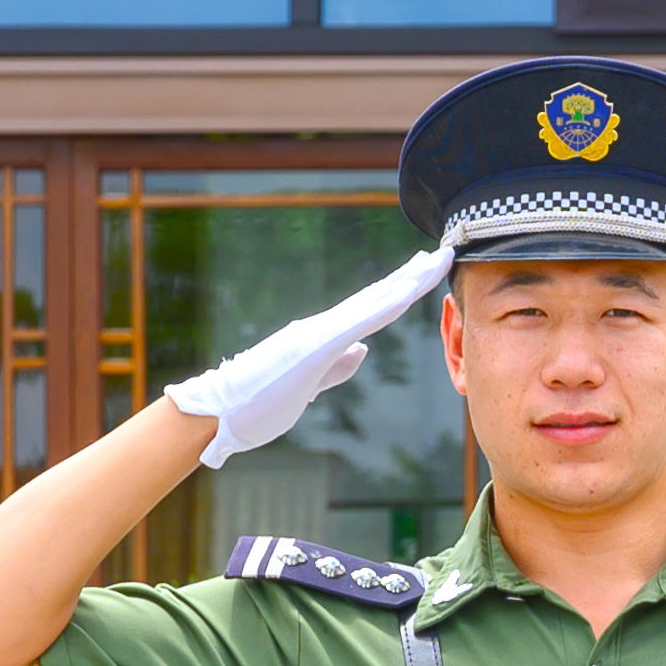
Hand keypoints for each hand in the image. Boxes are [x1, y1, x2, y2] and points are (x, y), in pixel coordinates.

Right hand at [164, 242, 448, 459]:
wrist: (219, 414)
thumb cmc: (256, 404)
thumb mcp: (308, 385)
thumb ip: (335, 368)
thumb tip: (363, 352)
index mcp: (325, 337)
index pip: (373, 308)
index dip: (403, 288)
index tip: (427, 270)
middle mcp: (324, 327)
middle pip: (379, 296)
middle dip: (414, 275)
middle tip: (446, 251)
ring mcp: (319, 333)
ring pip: (373, 302)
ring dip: (408, 281)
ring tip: (436, 261)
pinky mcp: (313, 346)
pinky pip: (356, 322)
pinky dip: (383, 305)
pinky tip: (407, 292)